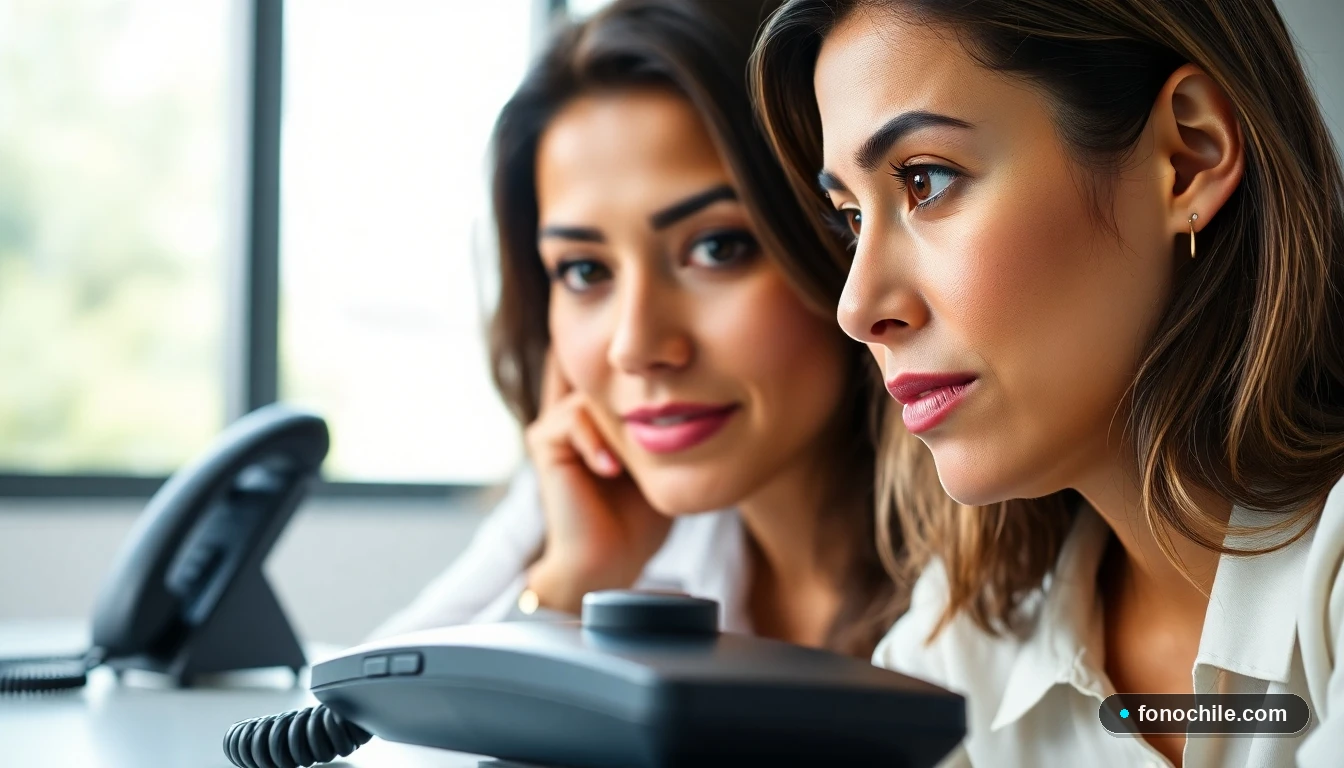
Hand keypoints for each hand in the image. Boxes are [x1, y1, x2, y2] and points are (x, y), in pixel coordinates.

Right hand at [523, 353, 671, 612]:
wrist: (608, 561)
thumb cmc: (642, 520)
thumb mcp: (664, 463)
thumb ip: (671, 428)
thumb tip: (706, 394)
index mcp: (605, 419)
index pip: (624, 376)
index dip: (645, 379)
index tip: (672, 389)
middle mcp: (578, 416)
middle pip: (612, 378)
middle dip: (635, 393)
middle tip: (658, 423)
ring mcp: (558, 426)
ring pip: (595, 393)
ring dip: (619, 423)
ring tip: (630, 461)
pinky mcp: (544, 440)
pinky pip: (573, 417)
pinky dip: (597, 442)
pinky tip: (610, 471)